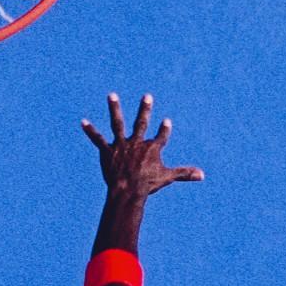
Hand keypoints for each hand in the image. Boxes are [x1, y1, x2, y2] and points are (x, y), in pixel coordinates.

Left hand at [80, 91, 203, 202]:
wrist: (128, 190)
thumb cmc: (148, 185)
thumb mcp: (168, 177)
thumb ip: (184, 173)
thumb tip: (202, 175)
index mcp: (152, 148)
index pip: (161, 136)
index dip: (164, 129)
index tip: (166, 122)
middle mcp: (137, 143)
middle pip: (142, 122)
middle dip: (145, 109)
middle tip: (147, 96)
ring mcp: (121, 146)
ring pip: (117, 123)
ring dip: (114, 108)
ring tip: (111, 95)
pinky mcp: (108, 152)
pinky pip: (98, 139)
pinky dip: (90, 131)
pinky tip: (83, 122)